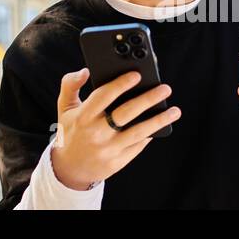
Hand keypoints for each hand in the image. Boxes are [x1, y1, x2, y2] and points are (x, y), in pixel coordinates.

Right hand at [53, 68, 179, 190]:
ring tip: (174, 110)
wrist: (69, 168)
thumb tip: (85, 70)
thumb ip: (70, 85)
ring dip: (158, 120)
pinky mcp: (118, 161)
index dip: (121, 84)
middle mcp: (96, 133)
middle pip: (126, 113)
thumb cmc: (71, 131)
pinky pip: (138, 145)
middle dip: (148, 99)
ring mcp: (108, 148)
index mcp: (83, 116)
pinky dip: (150, 135)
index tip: (137, 75)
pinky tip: (161, 125)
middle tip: (165, 88)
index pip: (104, 96)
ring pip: (138, 132)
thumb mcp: (64, 108)